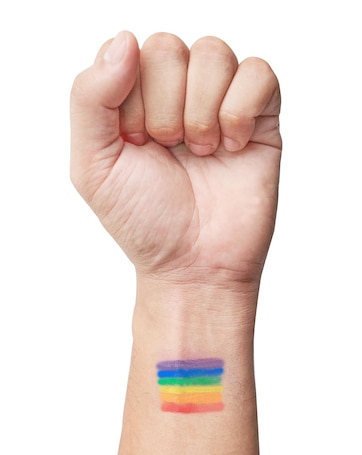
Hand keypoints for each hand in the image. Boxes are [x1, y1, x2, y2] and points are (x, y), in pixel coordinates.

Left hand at [70, 31, 280, 288]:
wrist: (194, 266)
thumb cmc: (144, 222)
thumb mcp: (93, 166)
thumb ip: (89, 99)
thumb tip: (125, 40)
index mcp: (133, 100)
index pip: (127, 52)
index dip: (130, 100)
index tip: (137, 145)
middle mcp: (176, 94)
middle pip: (168, 47)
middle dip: (165, 108)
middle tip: (171, 151)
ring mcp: (220, 103)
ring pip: (213, 53)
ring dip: (201, 111)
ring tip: (201, 153)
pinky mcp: (260, 118)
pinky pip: (258, 73)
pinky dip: (240, 110)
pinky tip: (232, 146)